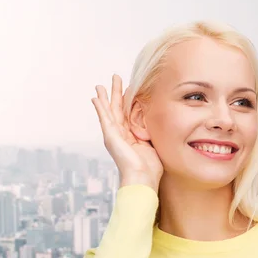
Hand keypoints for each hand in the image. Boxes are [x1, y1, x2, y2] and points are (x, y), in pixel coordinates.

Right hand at [92, 74, 162, 191]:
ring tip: (100, 85)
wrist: (142, 178)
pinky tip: (95, 98)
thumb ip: (154, 132)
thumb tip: (162, 121)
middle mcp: (121, 135)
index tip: (131, 87)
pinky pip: (104, 118)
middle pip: (118, 109)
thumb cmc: (150, 168)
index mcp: (132, 136)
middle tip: (116, 78)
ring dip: (106, 97)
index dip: (129, 100)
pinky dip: (99, 108)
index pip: (129, 114)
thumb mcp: (154, 144)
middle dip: (116, 93)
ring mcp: (114, 135)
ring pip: (109, 111)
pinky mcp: (110, 136)